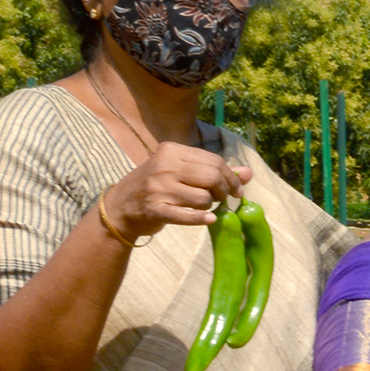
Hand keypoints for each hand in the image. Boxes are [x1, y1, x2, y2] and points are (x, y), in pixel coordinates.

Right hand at [94, 140, 245, 240]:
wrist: (121, 206)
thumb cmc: (156, 186)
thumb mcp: (181, 171)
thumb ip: (214, 170)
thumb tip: (248, 173)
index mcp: (172, 150)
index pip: (214, 161)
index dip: (231, 177)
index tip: (237, 190)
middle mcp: (165, 166)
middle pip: (212, 177)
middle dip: (224, 191)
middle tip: (223, 200)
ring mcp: (159, 188)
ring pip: (204, 198)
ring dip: (209, 206)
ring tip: (202, 206)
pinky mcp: (156, 210)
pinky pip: (188, 216)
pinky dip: (202, 219)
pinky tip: (210, 219)